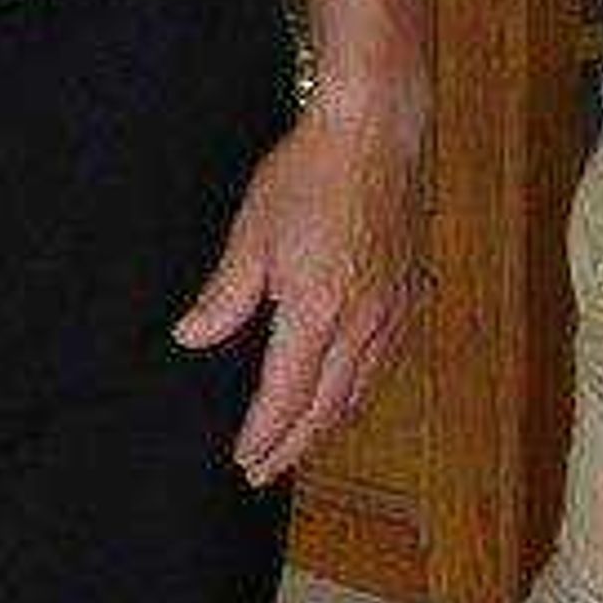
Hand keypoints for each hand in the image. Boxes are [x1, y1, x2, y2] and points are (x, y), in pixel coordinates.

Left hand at [171, 99, 425, 483]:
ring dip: (328, 422)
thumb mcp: (253, 233)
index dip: (265, 434)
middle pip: (327, 406)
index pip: (286, 396)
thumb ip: (224, 295)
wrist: (377, 131)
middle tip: (266, 470)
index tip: (245, 459)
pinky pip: (387, 357)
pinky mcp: (411, 289)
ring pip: (362, 387)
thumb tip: (191, 337)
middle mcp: (362, 322)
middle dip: (294, 445)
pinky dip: (363, 386)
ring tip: (302, 440)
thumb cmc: (311, 172)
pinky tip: (351, 388)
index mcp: (318, 311)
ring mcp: (393, 308)